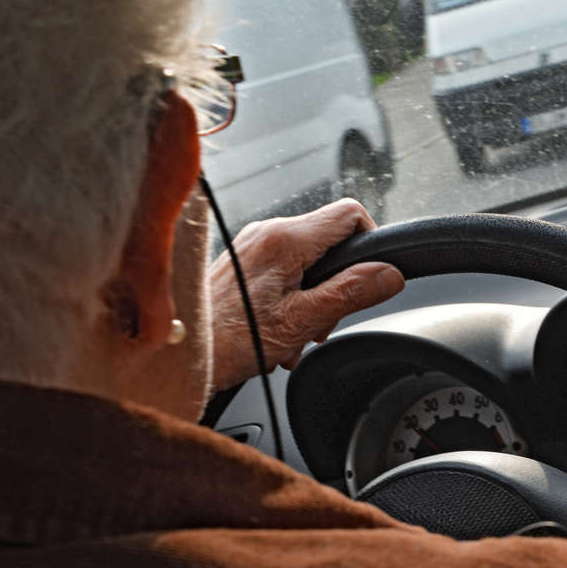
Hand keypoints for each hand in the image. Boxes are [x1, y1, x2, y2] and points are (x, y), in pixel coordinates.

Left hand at [208, 199, 403, 387]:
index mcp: (285, 239)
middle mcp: (267, 232)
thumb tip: (389, 275)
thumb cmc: (227, 340)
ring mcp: (252, 245)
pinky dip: (291, 299)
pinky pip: (284, 270)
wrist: (177, 353)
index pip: (350, 214)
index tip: (368, 277)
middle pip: (331, 241)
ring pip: (308, 259)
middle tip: (322, 322)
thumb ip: (351, 293)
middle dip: (338, 283)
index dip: (370, 243)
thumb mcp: (302, 321)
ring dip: (313, 298)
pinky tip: (278, 331)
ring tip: (295, 334)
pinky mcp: (243, 262)